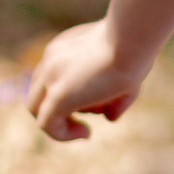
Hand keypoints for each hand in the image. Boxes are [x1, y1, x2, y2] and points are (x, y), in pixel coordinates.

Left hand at [26, 20, 147, 142]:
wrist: (131, 39)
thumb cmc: (136, 48)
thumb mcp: (124, 69)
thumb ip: (114, 94)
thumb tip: (110, 117)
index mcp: (65, 45)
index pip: (52, 73)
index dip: (68, 90)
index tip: (92, 97)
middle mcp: (52, 58)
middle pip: (40, 91)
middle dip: (60, 106)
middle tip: (91, 110)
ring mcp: (51, 76)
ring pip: (37, 108)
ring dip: (61, 121)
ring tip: (89, 125)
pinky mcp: (58, 96)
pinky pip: (47, 124)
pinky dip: (62, 134)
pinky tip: (86, 134)